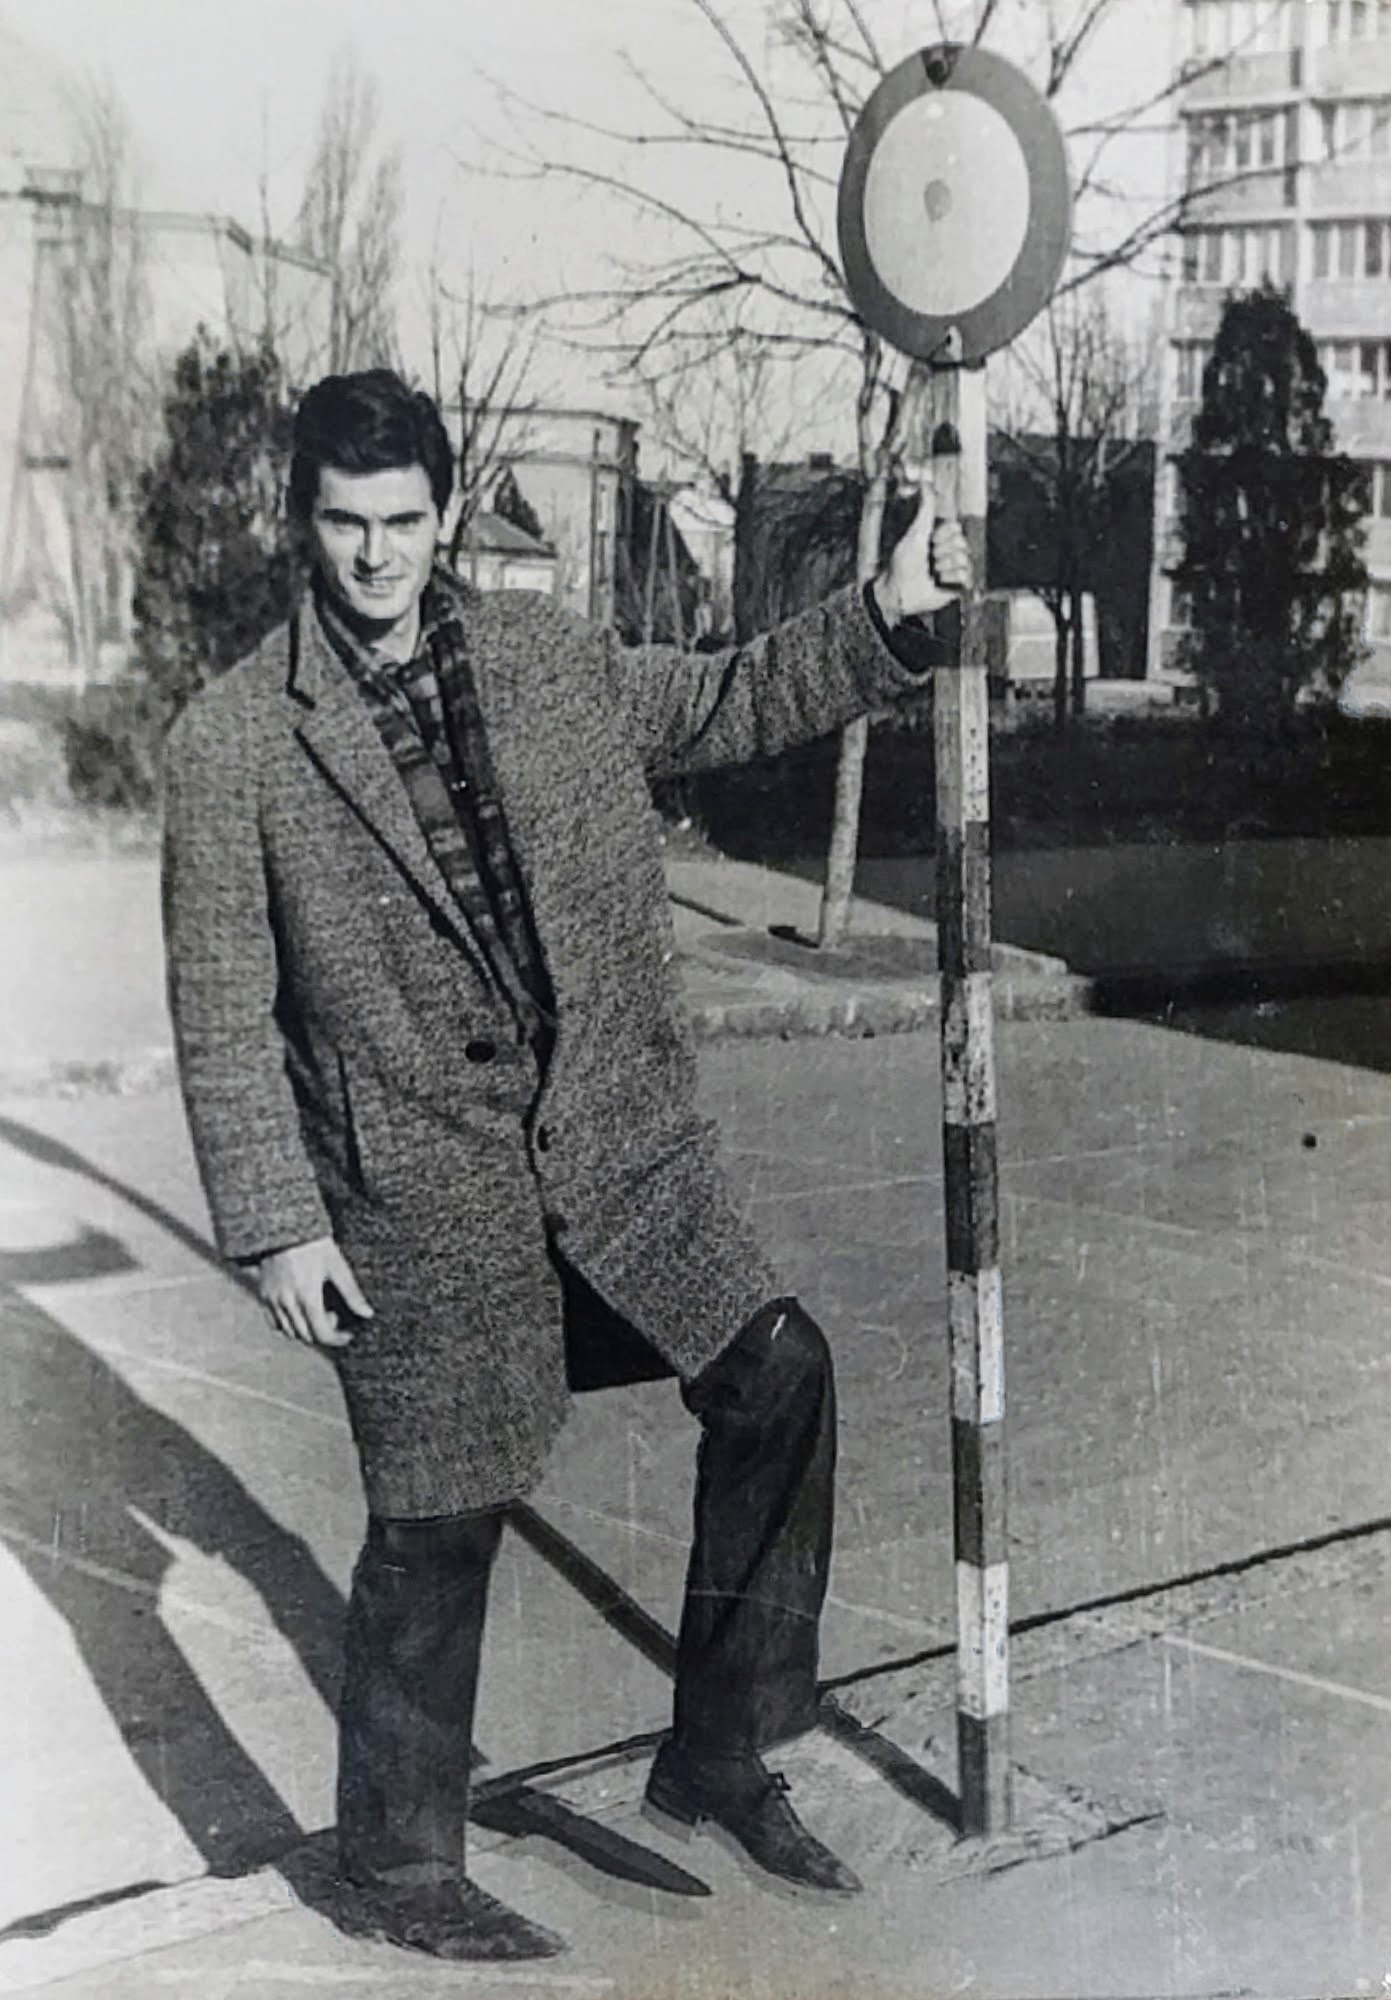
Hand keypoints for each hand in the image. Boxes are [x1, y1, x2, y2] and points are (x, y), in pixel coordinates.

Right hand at [254, 1235, 372, 1349]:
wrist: (283, 1225)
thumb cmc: (313, 1242)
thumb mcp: (337, 1265)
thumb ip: (352, 1293)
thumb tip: (366, 1313)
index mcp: (307, 1297)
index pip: (322, 1333)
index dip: (337, 1339)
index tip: (347, 1335)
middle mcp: (287, 1302)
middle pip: (306, 1336)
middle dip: (323, 1333)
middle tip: (335, 1317)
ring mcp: (273, 1299)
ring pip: (288, 1331)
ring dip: (306, 1330)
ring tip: (318, 1310)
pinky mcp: (264, 1293)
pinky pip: (274, 1320)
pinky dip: (287, 1323)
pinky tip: (300, 1309)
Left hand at [872, 506, 971, 626]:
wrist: (900, 592)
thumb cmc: (902, 563)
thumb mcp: (914, 534)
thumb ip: (924, 511)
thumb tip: (926, 484)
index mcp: (939, 538)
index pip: (955, 528)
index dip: (942, 536)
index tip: (929, 542)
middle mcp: (948, 552)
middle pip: (961, 544)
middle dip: (943, 553)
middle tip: (929, 560)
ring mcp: (953, 569)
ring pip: (964, 560)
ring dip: (945, 567)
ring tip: (932, 573)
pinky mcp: (957, 585)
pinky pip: (966, 576)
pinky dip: (950, 579)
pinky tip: (939, 582)